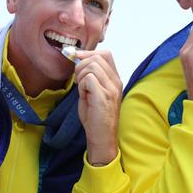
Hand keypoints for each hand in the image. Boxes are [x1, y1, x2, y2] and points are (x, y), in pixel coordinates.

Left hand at [74, 49, 122, 165]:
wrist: (102, 138)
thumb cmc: (96, 118)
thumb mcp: (93, 93)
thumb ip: (89, 77)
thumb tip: (78, 61)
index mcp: (115, 80)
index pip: (105, 54)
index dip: (88, 53)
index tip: (76, 61)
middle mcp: (116, 82)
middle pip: (97, 57)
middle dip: (81, 65)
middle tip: (78, 80)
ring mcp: (111, 88)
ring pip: (92, 65)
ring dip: (81, 76)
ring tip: (82, 90)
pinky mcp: (104, 96)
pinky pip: (89, 78)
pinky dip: (81, 85)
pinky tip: (83, 96)